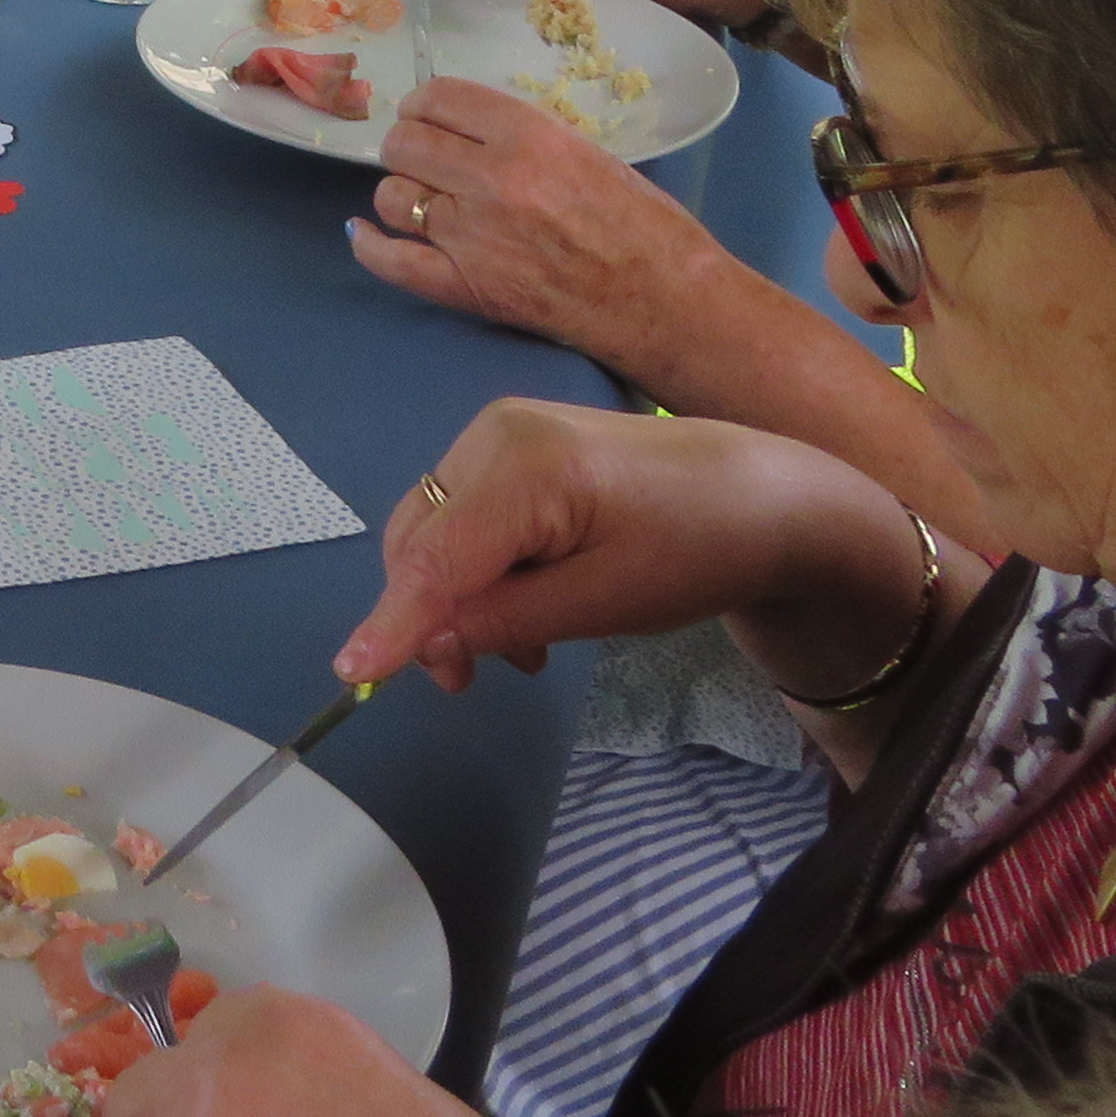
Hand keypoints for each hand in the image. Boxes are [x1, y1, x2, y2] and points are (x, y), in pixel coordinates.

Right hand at [332, 402, 919, 700]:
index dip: (391, 620)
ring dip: (457, 598)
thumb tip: (423, 642)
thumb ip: (506, 619)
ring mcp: (502, 433)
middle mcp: (495, 434)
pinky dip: (477, 569)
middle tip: (471, 683)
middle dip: (429, 615)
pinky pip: (465, 516)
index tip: (350, 673)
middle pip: (420, 539)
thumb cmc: (695, 549)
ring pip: (436, 531)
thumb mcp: (604, 602)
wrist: (765, 494)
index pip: (434, 557)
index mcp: (522, 467)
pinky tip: (524, 612)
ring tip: (521, 652)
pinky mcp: (516, 445)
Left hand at [349, 81, 749, 375]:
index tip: (425, 116)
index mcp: (527, 136)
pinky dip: (370, 246)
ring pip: (392, 196)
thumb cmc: (643, 224)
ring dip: (402, 195)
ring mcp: (472, 236)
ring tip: (424, 203)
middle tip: (424, 160)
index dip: (423, 105)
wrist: (665, 301)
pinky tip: (364, 235)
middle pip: (404, 143)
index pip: (439, 98)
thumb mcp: (584, 151)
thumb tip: (462, 128)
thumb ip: (520, 136)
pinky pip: (390, 260)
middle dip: (408, 147)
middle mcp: (491, 179)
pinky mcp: (465, 288)